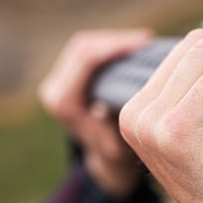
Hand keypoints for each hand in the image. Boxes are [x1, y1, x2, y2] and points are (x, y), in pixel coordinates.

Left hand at [39, 28, 153, 197]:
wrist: (103, 163)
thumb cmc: (116, 157)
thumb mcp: (117, 148)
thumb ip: (108, 129)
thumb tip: (100, 109)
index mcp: (64, 103)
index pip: (85, 60)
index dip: (115, 46)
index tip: (144, 43)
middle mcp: (54, 89)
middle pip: (83, 46)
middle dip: (116, 39)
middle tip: (147, 40)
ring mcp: (58, 82)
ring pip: (84, 45)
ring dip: (113, 41)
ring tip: (142, 43)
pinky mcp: (66, 78)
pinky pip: (86, 52)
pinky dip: (109, 47)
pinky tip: (131, 48)